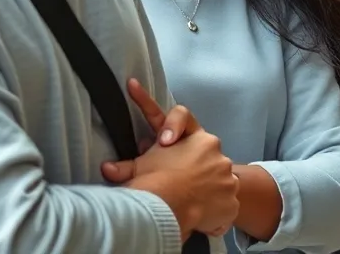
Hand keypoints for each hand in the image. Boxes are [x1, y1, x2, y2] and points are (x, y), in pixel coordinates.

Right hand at [102, 81, 238, 236]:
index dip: (173, 126)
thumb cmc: (154, 182)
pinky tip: (199, 219)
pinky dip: (213, 213)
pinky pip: (224, 207)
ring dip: (205, 191)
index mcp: (200, 140)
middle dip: (192, 170)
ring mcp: (228, 179)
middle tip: (176, 183)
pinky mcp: (232, 203)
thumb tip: (107, 168)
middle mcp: (219, 155)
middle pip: (205, 160)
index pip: (187, 121)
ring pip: (217, 182)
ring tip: (186, 204)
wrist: (168, 208)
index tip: (163, 141)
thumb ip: (127, 166)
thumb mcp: (140, 168)